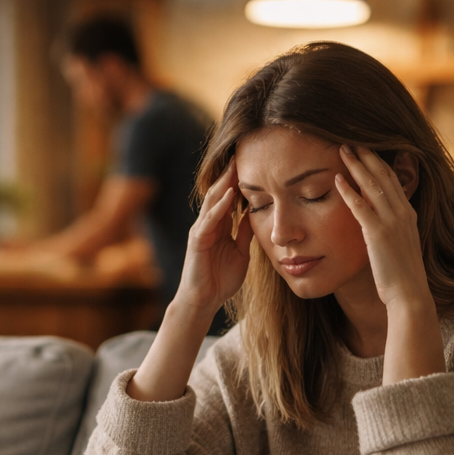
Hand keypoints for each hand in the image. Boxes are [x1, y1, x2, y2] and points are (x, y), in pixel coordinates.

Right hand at [173, 161, 253, 322]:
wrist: (204, 302)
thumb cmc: (220, 280)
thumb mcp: (241, 252)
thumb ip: (244, 233)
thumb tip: (255, 214)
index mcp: (219, 226)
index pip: (230, 197)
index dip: (240, 180)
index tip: (254, 163)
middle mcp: (208, 224)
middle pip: (220, 193)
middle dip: (231, 173)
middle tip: (244, 152)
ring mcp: (201, 231)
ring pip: (213, 201)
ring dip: (225, 182)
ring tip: (236, 164)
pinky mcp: (197, 241)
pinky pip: (209, 220)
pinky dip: (220, 206)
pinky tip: (230, 194)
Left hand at [334, 145, 429, 311]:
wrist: (409, 295)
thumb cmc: (401, 276)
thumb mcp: (399, 246)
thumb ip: (390, 230)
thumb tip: (377, 225)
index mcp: (408, 214)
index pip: (393, 180)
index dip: (378, 163)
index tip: (365, 150)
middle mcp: (402, 213)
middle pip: (383, 175)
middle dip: (367, 156)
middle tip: (351, 141)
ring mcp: (392, 222)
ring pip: (373, 185)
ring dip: (356, 165)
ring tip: (342, 149)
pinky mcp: (378, 234)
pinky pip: (361, 206)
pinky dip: (349, 191)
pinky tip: (337, 179)